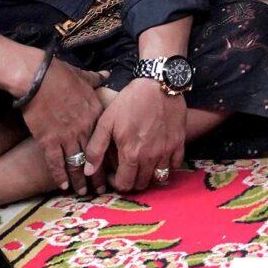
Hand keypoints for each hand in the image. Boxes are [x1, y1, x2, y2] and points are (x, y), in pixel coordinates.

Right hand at [19, 52, 108, 193]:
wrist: (38, 78)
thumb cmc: (60, 74)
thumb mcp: (83, 75)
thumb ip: (96, 79)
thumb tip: (105, 73)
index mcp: (95, 113)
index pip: (104, 139)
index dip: (108, 155)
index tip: (112, 166)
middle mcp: (84, 128)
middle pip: (93, 156)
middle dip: (97, 175)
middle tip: (102, 190)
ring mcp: (67, 136)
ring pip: (76, 163)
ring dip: (80, 180)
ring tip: (84, 192)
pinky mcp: (49, 141)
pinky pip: (56, 162)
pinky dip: (60, 176)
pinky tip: (63, 186)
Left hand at [86, 77, 189, 195]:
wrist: (159, 83)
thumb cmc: (130, 101)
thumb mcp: (107, 121)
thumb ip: (96, 148)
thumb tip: (88, 172)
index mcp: (131, 154)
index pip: (124, 184)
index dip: (116, 183)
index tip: (114, 174)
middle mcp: (150, 157)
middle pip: (141, 184)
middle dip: (132, 181)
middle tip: (127, 169)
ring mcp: (166, 150)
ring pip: (159, 178)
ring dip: (149, 176)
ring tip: (142, 165)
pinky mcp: (179, 142)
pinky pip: (175, 166)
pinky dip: (167, 167)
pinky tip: (159, 158)